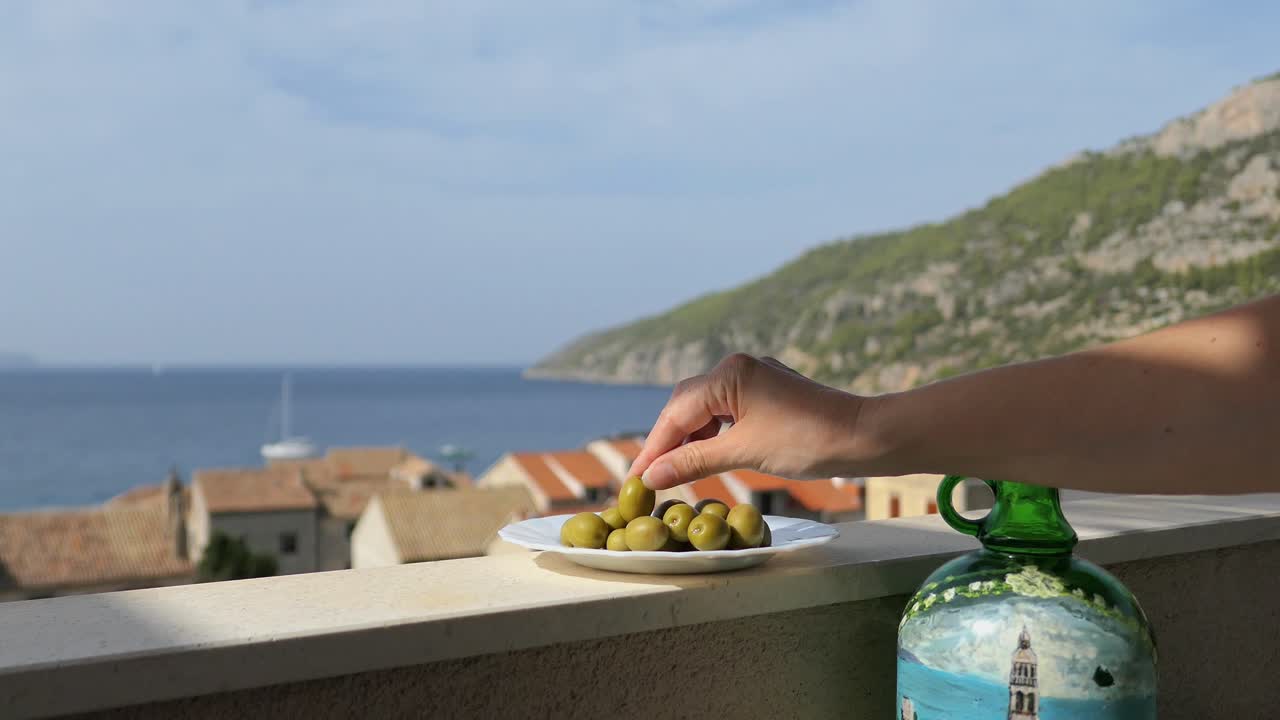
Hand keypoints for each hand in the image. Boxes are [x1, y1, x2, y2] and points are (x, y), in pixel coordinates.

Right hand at [628, 353, 874, 489]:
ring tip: (674, 472)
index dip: (654, 449)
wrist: (863, 436)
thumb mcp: (743, 453)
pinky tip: (707, 456)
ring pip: (706, 409)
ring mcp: (755, 378)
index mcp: (729, 373)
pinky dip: (713, 435)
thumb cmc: (806, 442)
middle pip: (686, 405)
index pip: (676, 413)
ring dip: (690, 440)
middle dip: (668, 442)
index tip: (635, 478)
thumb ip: (693, 462)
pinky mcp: (768, 392)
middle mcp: (738, 367)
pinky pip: (727, 411)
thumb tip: (652, 475)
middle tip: (650, 477)